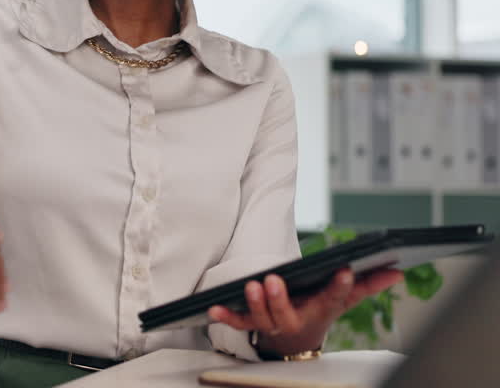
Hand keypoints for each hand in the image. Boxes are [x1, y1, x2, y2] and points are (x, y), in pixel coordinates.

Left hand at [208, 267, 403, 355]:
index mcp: (320, 310)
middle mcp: (295, 320)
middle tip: (273, 280)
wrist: (297, 342)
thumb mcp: (344, 299)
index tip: (346, 269)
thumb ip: (367, 283)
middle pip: (287, 313)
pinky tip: (213, 308)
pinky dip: (226, 317)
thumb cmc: (319, 311)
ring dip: (255, 303)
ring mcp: (273, 324)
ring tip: (251, 285)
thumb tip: (397, 270)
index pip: (333, 298)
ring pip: (263, 318)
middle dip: (280, 299)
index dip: (340, 285)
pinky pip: (239, 322)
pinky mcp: (253, 324)